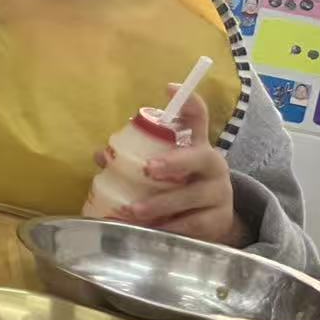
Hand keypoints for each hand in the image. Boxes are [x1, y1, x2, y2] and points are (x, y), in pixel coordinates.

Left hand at [94, 86, 244, 246]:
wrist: (213, 218)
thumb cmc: (179, 184)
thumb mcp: (164, 167)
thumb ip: (136, 157)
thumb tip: (100, 156)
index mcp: (197, 145)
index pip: (197, 117)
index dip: (187, 102)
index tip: (169, 88)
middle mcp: (212, 165)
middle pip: (200, 158)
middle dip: (174, 163)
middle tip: (148, 170)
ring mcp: (219, 193)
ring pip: (192, 197)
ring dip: (161, 204)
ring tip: (133, 210)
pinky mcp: (219, 220)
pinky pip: (194, 225)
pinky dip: (171, 228)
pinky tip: (151, 231)